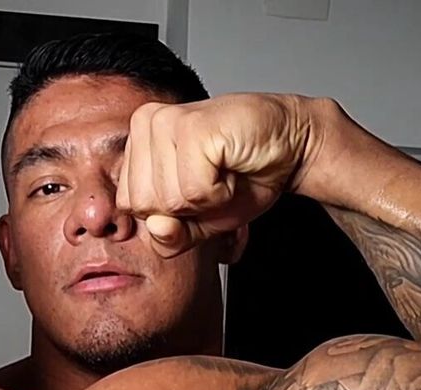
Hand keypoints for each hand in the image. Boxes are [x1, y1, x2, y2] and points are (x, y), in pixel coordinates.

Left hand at [117, 93, 323, 256]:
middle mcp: (146, 124)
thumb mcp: (198, 223)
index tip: (197, 190)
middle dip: (185, 209)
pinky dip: (220, 193)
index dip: (170, 214)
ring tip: (222, 173)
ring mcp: (167, 122)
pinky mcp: (192, 127)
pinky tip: (231, 168)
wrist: (291, 149)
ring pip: (168, 200)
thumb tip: (157, 227)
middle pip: (144, 205)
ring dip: (206, 200)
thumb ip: (169, 237)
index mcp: (138, 142)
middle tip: (212, 181)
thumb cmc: (243, 178)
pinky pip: (193, 192)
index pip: (130, 207)